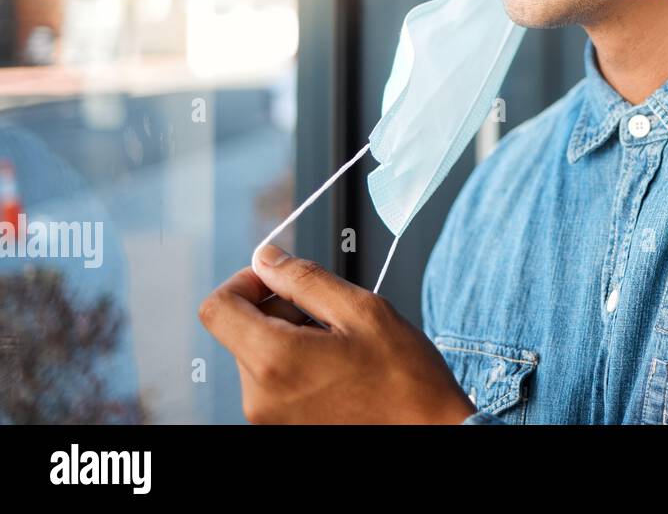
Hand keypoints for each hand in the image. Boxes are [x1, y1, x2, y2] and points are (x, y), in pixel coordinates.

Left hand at [198, 244, 476, 423]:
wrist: (428, 433)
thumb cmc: (404, 379)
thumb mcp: (362, 311)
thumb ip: (305, 279)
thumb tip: (267, 258)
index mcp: (275, 359)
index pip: (217, 308)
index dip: (244, 282)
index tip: (276, 279)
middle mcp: (260, 396)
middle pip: (241, 330)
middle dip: (279, 310)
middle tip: (331, 317)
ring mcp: (267, 418)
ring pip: (259, 355)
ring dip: (291, 339)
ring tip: (340, 348)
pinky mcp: (280, 428)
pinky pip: (273, 381)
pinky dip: (297, 365)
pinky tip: (337, 369)